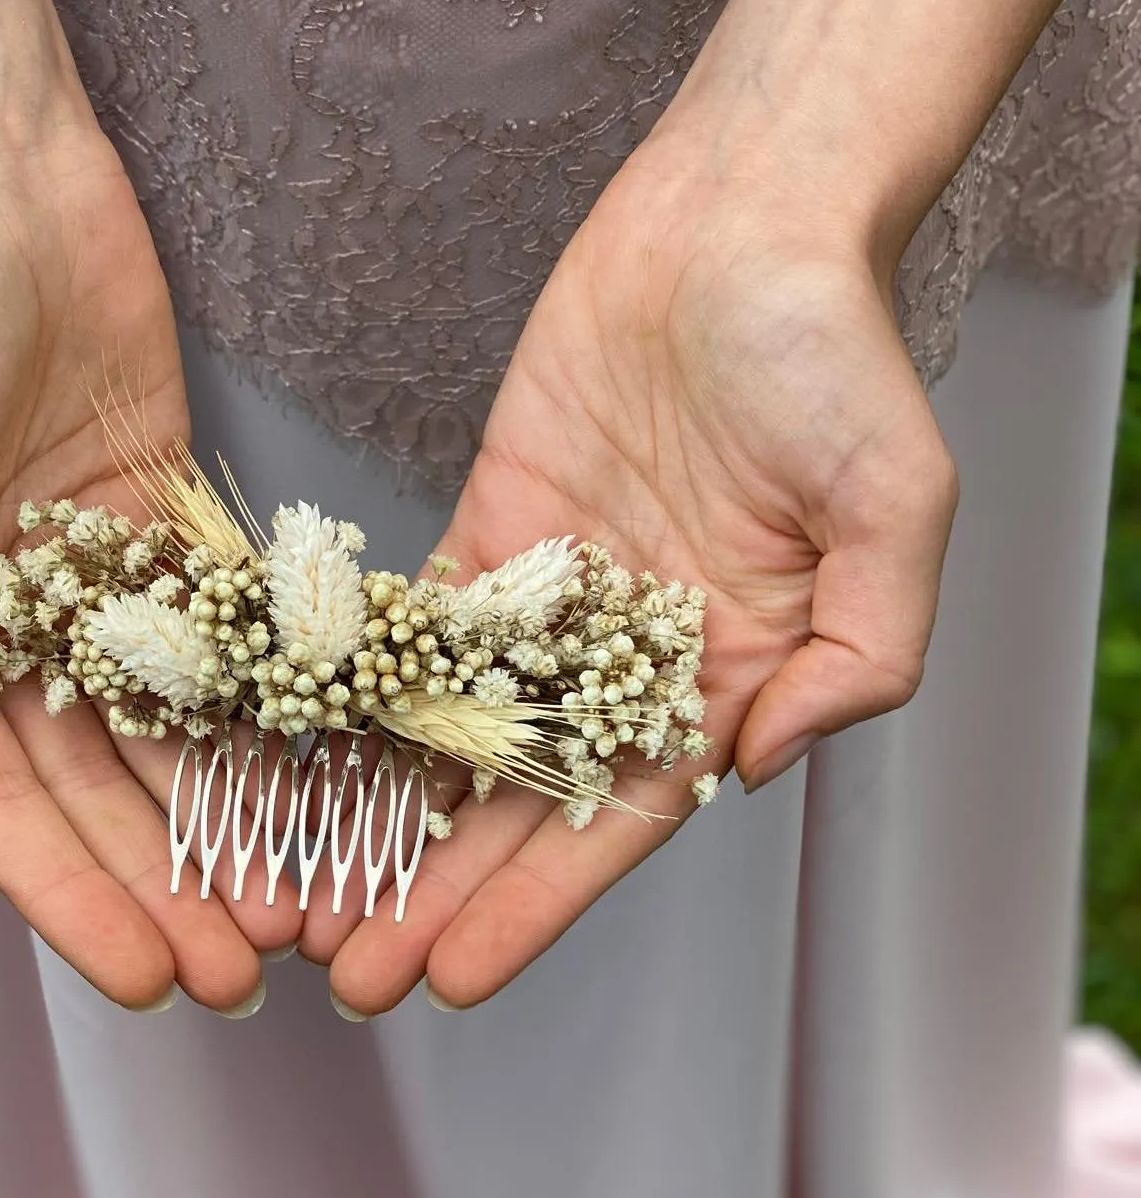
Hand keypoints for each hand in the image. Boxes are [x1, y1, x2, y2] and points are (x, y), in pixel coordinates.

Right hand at [0, 105, 295, 1010]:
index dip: (72, 899)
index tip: (148, 980)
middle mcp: (4, 634)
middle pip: (94, 794)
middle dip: (165, 885)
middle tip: (247, 970)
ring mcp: (93, 590)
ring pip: (169, 738)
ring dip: (227, 825)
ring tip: (301, 905)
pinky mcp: (169, 535)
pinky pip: (227, 648)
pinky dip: (268, 720)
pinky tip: (326, 786)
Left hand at [305, 130, 957, 1011]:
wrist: (741, 219)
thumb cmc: (832, 353)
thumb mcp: (895, 509)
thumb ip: (860, 654)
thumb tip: (756, 763)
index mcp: (732, 673)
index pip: (616, 820)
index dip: (534, 903)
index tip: (454, 978)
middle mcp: (635, 656)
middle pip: (520, 801)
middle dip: (438, 890)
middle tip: (349, 976)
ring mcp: (557, 598)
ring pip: (456, 734)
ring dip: (387, 819)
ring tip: (308, 901)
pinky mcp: (494, 530)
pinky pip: (419, 634)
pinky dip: (363, 700)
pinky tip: (302, 763)